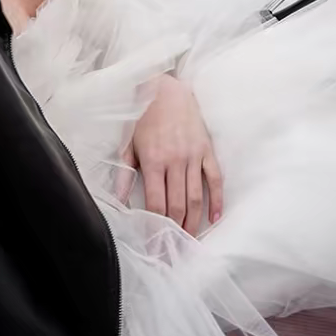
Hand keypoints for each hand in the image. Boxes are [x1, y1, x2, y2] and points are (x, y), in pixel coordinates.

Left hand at [116, 74, 222, 233]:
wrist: (165, 88)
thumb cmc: (143, 117)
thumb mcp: (127, 143)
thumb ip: (124, 173)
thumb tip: (119, 200)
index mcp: (153, 160)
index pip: (156, 203)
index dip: (156, 226)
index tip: (154, 242)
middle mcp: (175, 160)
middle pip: (178, 205)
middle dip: (176, 230)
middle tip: (173, 248)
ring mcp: (194, 156)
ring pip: (196, 197)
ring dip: (194, 221)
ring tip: (190, 239)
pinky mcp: (207, 150)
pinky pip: (215, 179)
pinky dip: (217, 200)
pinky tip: (215, 217)